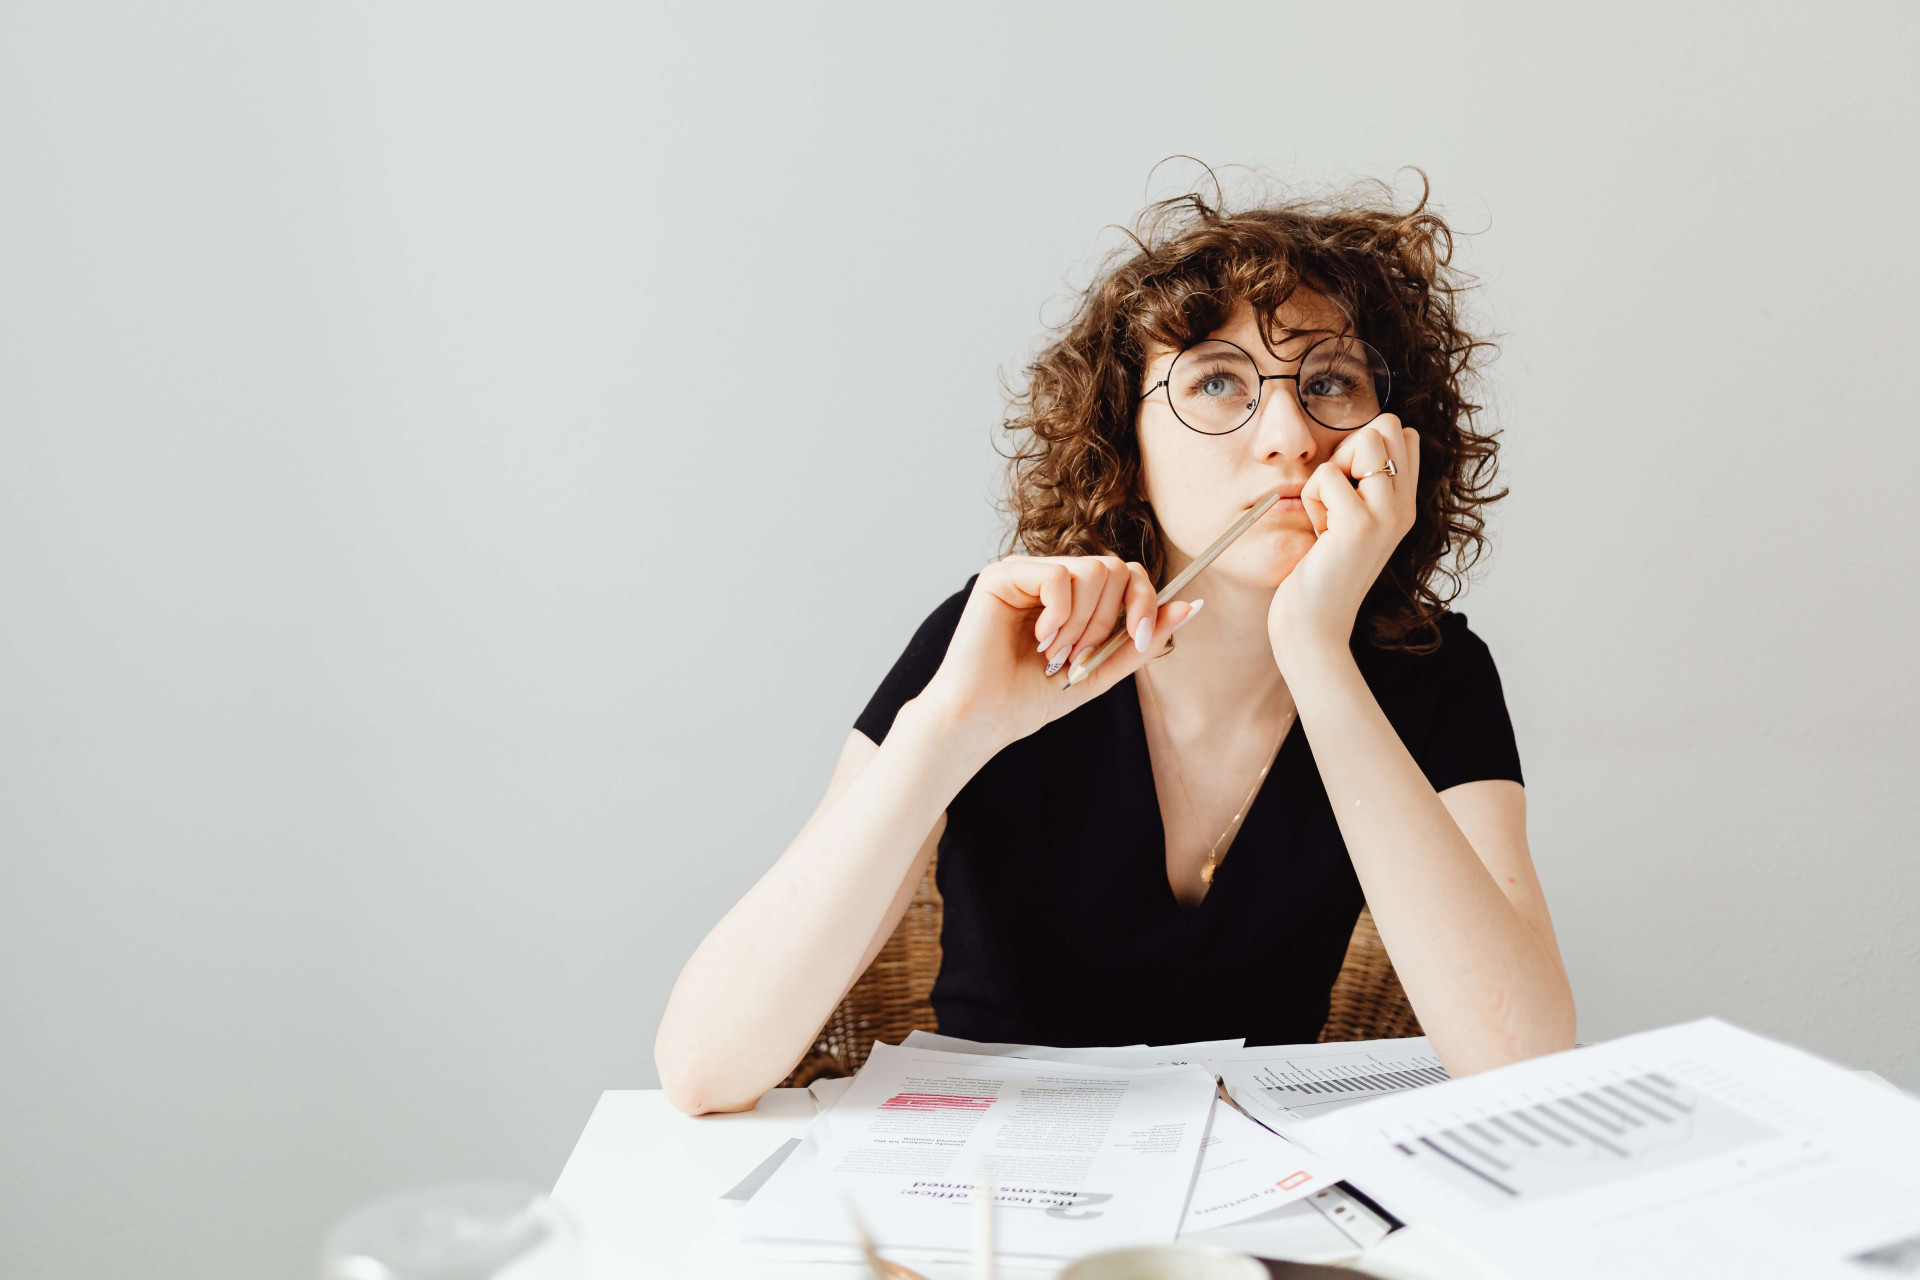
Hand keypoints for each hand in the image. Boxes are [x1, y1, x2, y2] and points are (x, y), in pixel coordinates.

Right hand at [915, 555, 1201, 749]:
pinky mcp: (1003, 574)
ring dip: (1084, 623)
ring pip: (1093, 570)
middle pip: (1116, 568)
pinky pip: (1060, 576)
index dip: (1144, 603)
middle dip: (1109, 621)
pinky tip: (1038, 640)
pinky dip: (1059, 616)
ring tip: (1056, 654)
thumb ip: (1142, 639)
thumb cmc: (1031, 698)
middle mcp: (1052, 576)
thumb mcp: (1101, 670)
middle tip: (1079, 657)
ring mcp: (1027, 571)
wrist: (985, 718)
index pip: (1128, 573)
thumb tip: (1191, 605)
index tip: (1141, 639)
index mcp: (1075, 596)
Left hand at [1268, 415, 1419, 662]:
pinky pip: (1326, 475)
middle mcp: (1404, 507)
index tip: (1347, 492)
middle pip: (1386, 426)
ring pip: (1364, 440)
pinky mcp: (1360, 525)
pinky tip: (1320, 534)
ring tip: (1328, 516)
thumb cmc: (1320, 572)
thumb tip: (1371, 431)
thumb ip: (1363, 482)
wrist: (1314, 626)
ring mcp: (1387, 514)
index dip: (1363, 448)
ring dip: (1330, 474)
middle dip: (1348, 451)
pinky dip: (1312, 499)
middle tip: (1335, 501)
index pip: (1401, 434)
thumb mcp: (1349, 521)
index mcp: (1405, 504)